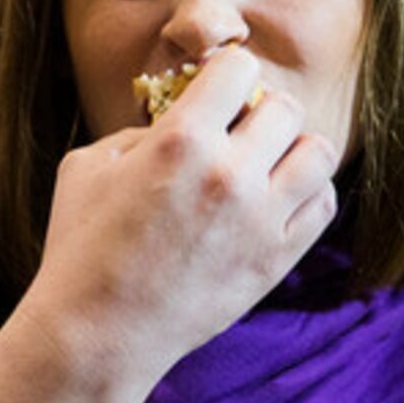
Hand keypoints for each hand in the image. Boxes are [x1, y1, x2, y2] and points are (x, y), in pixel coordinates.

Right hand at [25, 47, 339, 380]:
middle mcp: (228, 173)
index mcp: (179, 141)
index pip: (239, 69)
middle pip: (285, 108)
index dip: (227, 76)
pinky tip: (275, 202)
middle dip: (260, 113)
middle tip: (238, 135)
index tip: (215, 95)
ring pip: (319, 152)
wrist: (95, 333)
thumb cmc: (80, 248)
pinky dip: (306, 194)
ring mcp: (259, 220)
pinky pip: (323, 204)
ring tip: (266, 167)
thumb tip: (177, 120)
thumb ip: (139, 132)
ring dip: (293, 151)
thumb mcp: (86, 167)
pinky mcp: (275, 261)